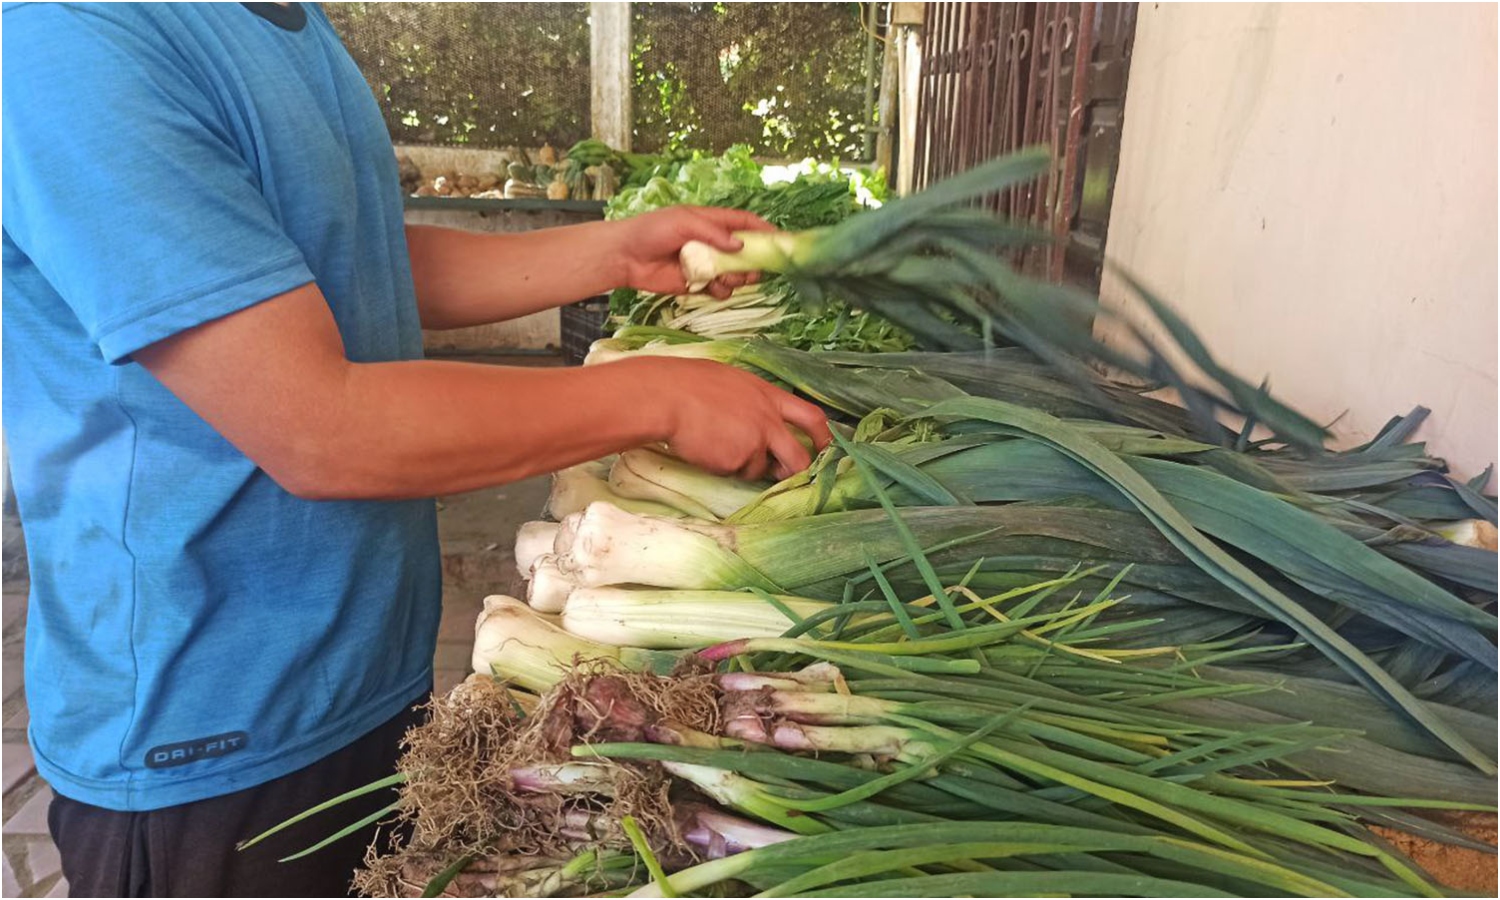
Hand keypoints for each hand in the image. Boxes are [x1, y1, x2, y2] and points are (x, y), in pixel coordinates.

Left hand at [611, 207, 775, 298]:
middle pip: (747, 252)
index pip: (745, 223)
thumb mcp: (683, 222)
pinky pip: (720, 290)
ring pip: (737, 274)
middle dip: (755, 261)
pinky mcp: (698, 284)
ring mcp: (707, 264)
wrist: (625, 257)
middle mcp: (713, 243)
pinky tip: (712, 288)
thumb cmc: (651, 231)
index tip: (781, 240)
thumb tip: (741, 246)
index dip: (764, 230)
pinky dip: (722, 291)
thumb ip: (713, 233)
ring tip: (726, 278)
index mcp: (712, 222)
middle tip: (755, 269)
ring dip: (738, 278)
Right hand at [625, 357, 831, 480]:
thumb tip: (758, 422)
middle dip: (796, 473)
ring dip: (743, 466)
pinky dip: (721, 467)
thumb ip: (752, 402)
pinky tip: (704, 448)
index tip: (826, 450)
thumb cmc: (687, 384)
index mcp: (768, 395)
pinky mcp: (736, 461)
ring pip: (759, 470)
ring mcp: (754, 442)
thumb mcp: (730, 381)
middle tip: (785, 476)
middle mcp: (768, 420)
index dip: (824, 437)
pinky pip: (733, 472)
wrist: (665, 397)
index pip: (812, 417)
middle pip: (798, 457)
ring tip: (715, 444)